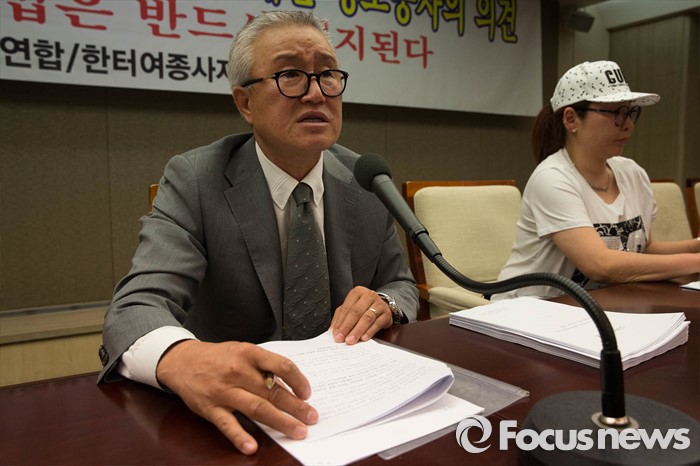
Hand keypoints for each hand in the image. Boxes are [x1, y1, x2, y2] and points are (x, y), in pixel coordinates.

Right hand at [155, 339, 317, 454]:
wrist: (183, 360)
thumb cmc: (219, 357)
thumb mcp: (242, 351)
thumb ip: (263, 367)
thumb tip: (287, 386)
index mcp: (249, 354)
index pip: (281, 365)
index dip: (298, 380)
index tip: (307, 393)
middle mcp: (238, 372)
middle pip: (273, 391)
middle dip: (296, 407)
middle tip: (312, 418)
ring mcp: (224, 391)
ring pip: (257, 408)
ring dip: (280, 422)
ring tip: (298, 431)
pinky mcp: (210, 408)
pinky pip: (227, 424)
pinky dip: (239, 436)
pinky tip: (252, 446)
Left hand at [330, 286, 391, 344]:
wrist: (383, 306)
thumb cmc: (364, 308)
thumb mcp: (351, 308)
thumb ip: (340, 317)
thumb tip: (333, 330)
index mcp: (357, 292)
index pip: (346, 308)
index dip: (340, 322)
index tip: (336, 334)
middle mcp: (369, 296)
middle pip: (356, 312)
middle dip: (347, 327)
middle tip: (342, 339)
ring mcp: (379, 304)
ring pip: (367, 318)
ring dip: (357, 331)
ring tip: (351, 340)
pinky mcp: (387, 314)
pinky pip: (377, 323)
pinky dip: (369, 332)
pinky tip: (364, 338)